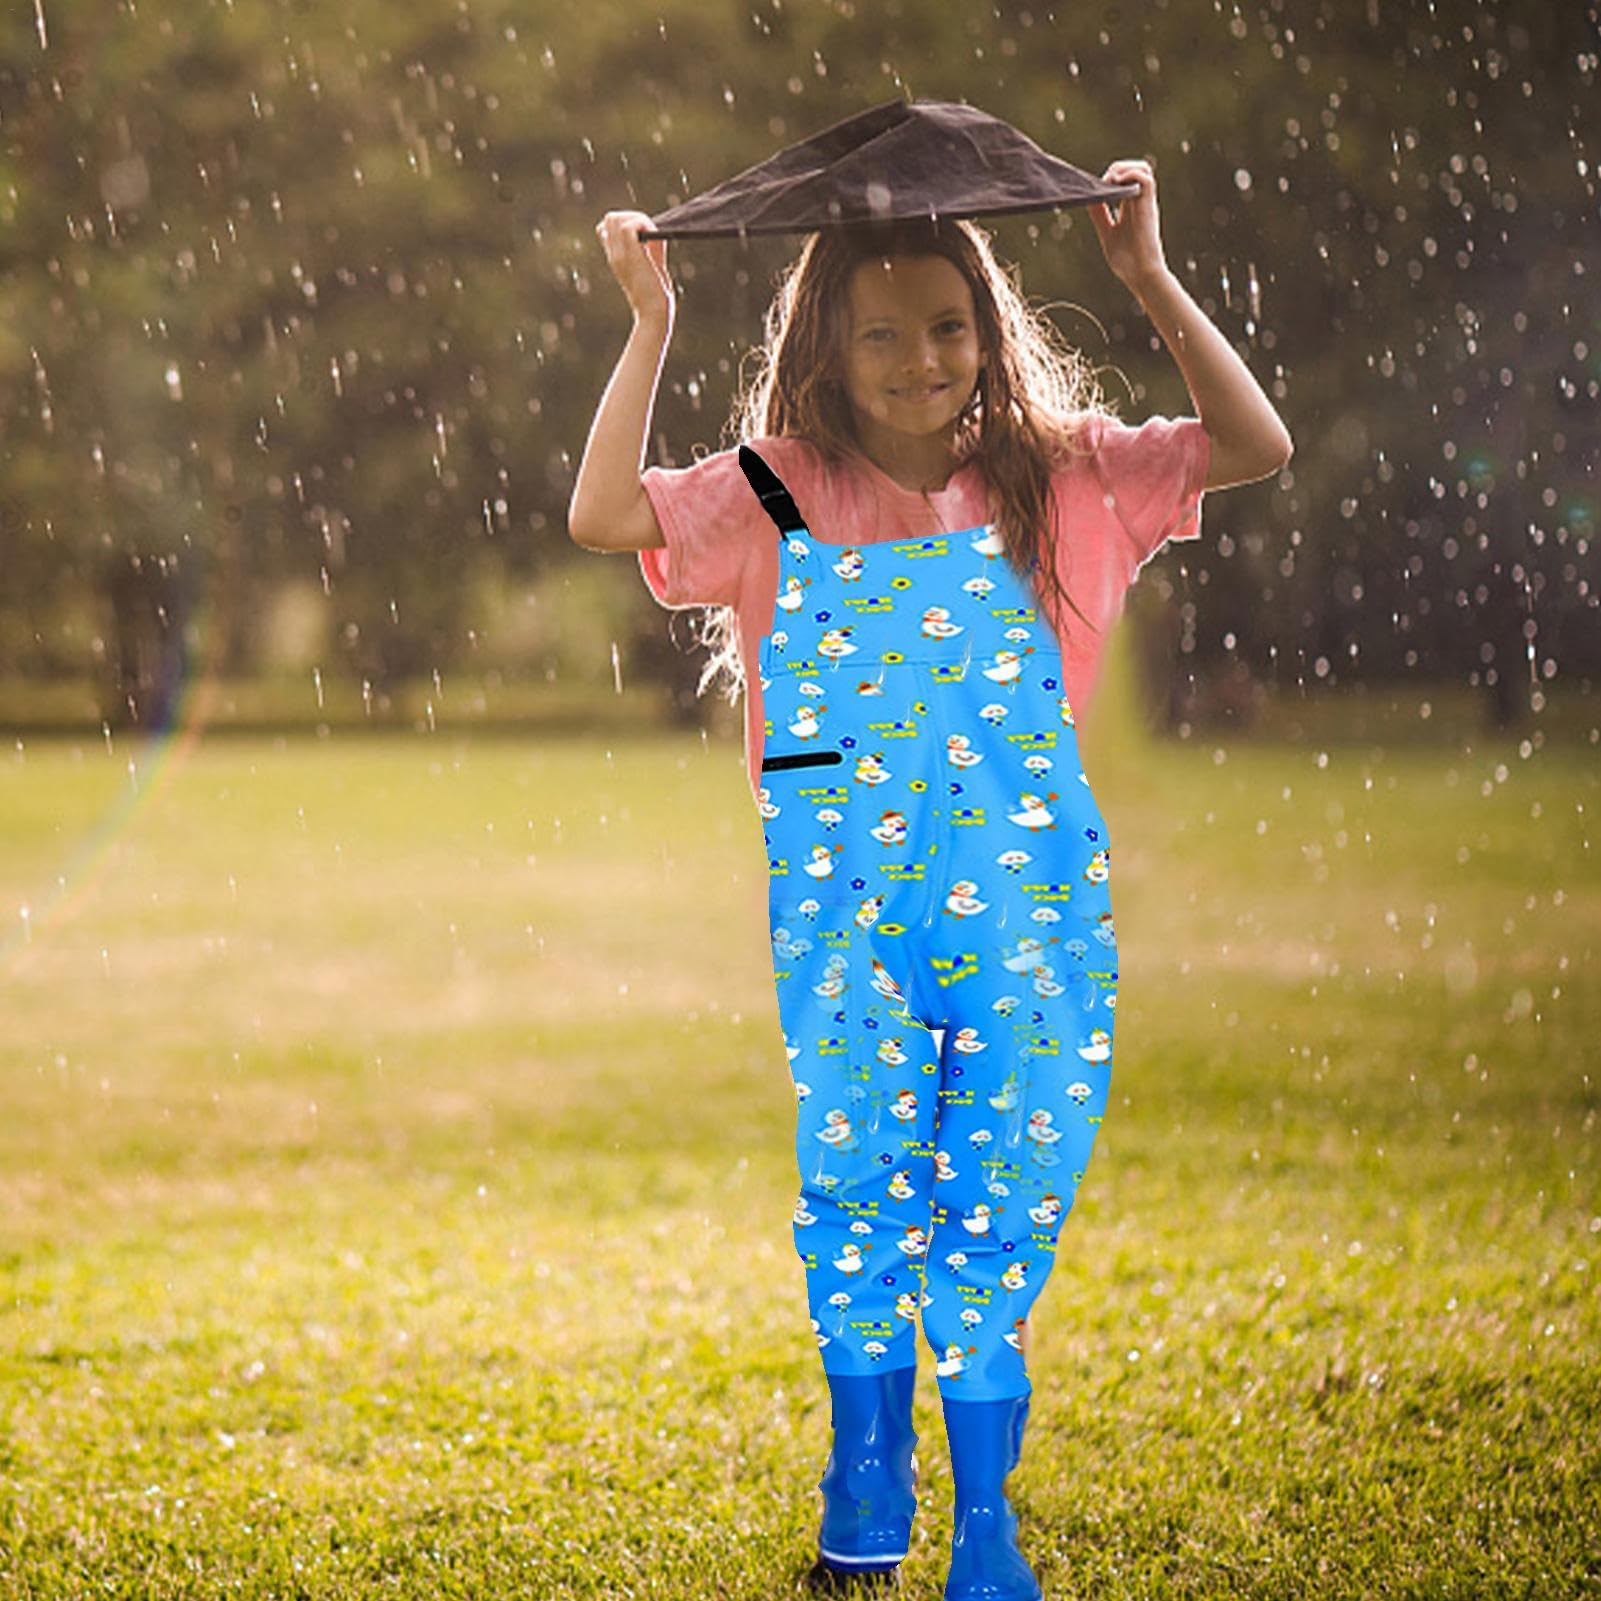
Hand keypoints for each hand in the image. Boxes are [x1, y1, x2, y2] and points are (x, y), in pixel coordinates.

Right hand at [594, 210, 674, 322]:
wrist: (653, 314)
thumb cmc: (656, 298)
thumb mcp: (652, 268)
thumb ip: (652, 249)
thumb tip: (656, 232)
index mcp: (616, 258)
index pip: (606, 228)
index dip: (624, 223)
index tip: (643, 233)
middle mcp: (614, 255)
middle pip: (610, 218)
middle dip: (631, 216)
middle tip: (649, 231)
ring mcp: (619, 255)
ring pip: (615, 218)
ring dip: (636, 218)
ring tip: (650, 234)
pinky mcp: (630, 258)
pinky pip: (629, 227)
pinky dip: (642, 224)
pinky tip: (653, 237)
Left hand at [1087, 160, 1168, 288]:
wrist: (1141, 274)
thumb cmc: (1127, 261)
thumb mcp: (1107, 233)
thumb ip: (1100, 215)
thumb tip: (1090, 197)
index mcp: (1131, 207)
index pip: (1126, 179)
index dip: (1111, 176)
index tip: (1096, 189)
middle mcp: (1140, 201)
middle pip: (1135, 168)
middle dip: (1116, 168)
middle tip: (1103, 184)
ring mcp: (1145, 202)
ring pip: (1142, 168)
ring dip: (1124, 169)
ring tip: (1110, 182)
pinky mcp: (1148, 206)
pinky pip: (1145, 178)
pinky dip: (1129, 175)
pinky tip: (1116, 185)